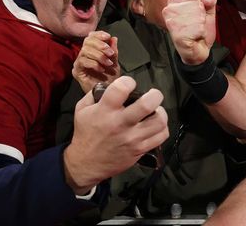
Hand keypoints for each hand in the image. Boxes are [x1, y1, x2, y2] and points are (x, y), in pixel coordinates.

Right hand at [63, 76, 168, 194]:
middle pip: (147, 105)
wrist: (86, 163)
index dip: (128, 82)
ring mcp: (132, 138)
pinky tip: (156, 125)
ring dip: (161, 112)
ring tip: (155, 111)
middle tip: (152, 95)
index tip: (129, 84)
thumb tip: (110, 84)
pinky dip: (163, 128)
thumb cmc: (85, 134)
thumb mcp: (82, 110)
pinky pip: (161, 136)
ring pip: (159, 121)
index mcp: (104, 111)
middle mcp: (120, 123)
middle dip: (154, 95)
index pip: (121, 89)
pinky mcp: (140, 149)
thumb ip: (94, 94)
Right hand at [72, 31, 119, 92]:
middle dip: (100, 45)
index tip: (107, 37)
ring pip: (85, 51)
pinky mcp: (77, 71)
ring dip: (99, 55)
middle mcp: (84, 55)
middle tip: (110, 53)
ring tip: (108, 63)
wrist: (108, 93)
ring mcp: (79, 63)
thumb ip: (113, 50)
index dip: (98, 34)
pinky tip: (101, 69)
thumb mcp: (115, 62)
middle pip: (87, 41)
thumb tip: (113, 38)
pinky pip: (82, 62)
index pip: (91, 37)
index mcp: (93, 50)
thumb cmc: (111, 79)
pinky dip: (94, 63)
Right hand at [163, 0, 216, 64]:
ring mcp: (171, 21)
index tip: (196, 14)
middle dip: (201, 15)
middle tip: (195, 24)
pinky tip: (194, 36)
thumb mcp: (207, 10)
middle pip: (197, 4)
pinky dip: (200, 33)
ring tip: (194, 30)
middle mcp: (169, 9)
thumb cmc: (199, 29)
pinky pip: (198, 28)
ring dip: (201, 25)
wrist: (197, 49)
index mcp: (175, 0)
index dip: (202, 4)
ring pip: (198, 16)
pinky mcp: (176, 32)